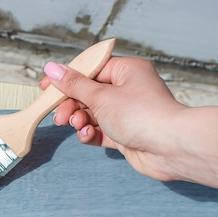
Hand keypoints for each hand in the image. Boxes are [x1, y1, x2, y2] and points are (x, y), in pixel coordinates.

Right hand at [41, 57, 217, 191]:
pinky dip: (90, 133)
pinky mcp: (126, 134)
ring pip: (93, 113)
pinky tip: (87, 135)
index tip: (45, 88)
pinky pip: (100, 131)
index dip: (67, 78)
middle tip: (58, 115)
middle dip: (71, 104)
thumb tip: (52, 68)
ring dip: (79, 119)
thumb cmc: (142, 115)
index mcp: (127, 71)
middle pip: (89, 93)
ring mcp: (127, 113)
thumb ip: (74, 85)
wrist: (171, 148)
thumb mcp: (101, 96)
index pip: (90, 69)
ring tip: (74, 124)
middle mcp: (128, 90)